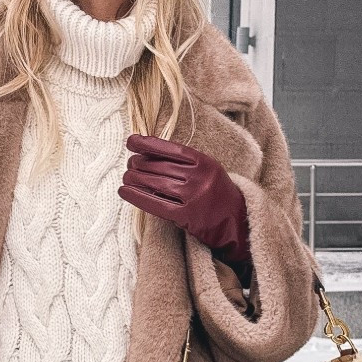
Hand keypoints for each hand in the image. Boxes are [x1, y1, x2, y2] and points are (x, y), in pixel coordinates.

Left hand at [119, 134, 250, 280]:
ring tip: (125, 176)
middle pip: (161, 166)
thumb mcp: (207, 170)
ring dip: (135, 178)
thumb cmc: (217, 192)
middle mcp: (200, 178)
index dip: (148, 144)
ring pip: (156, 183)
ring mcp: (194, 197)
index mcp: (205, 162)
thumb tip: (148, 152)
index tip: (131, 141)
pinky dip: (137, 197)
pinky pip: (156, 204)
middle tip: (129, 164)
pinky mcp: (187, 216)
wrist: (237, 221)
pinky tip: (124, 192)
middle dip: (139, 163)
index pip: (171, 149)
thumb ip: (184, 162)